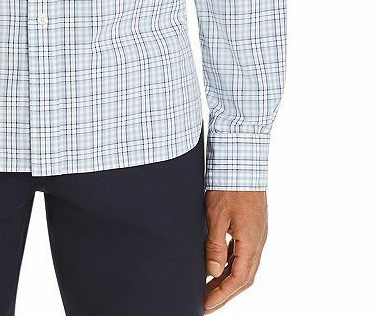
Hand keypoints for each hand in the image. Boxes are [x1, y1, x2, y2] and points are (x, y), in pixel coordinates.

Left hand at [204, 190, 267, 311]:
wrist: (243, 161)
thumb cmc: (230, 185)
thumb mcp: (217, 215)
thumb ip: (215, 245)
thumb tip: (213, 272)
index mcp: (251, 241)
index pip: (238, 279)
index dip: (222, 295)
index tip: (206, 305)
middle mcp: (258, 241)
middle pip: (243, 277)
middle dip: (225, 293)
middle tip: (206, 303)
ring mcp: (256, 234)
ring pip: (244, 266)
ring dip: (228, 279)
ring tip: (209, 288)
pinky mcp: (252, 226)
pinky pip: (243, 252)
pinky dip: (231, 264)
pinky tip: (218, 265)